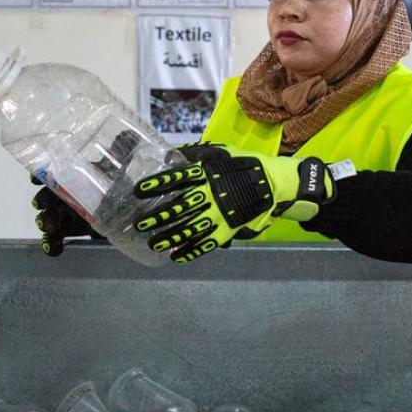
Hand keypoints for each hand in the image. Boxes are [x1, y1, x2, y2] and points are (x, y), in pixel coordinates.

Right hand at [29, 129, 141, 256]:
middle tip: (43, 204)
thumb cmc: (114, 182)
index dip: (38, 175)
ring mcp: (65, 214)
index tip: (36, 178)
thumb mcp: (118, 166)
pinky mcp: (71, 231)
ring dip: (45, 223)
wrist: (127, 206)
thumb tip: (128, 133)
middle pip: (44, 197)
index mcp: (69, 176)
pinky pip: (55, 240)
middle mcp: (63, 194)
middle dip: (41, 201)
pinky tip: (54, 249)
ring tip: (51, 228)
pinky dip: (52, 245)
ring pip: (46, 219)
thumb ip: (121, 150)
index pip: (47, 173)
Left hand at [132, 143, 334, 263]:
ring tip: (153, 243)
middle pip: (178, 208)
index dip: (157, 185)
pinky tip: (176, 256)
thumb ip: (197, 156)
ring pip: (189, 228)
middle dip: (157, 217)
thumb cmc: (244, 166)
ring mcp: (219, 215)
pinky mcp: (228, 230)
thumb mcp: (221, 155)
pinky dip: (191, 251)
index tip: (138, 190)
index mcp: (206, 176)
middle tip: (138, 223)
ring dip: (169, 237)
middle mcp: (210, 196)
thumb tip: (171, 154)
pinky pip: (207, 243)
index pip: (176, 179)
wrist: (273, 183)